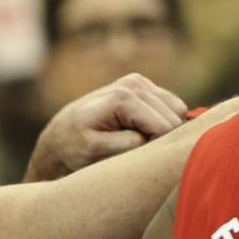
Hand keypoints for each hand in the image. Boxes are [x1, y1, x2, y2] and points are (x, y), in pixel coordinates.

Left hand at [25, 75, 189, 182]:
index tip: (134, 156)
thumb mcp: (96, 151)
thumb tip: (157, 134)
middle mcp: (133, 83)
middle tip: (135, 150)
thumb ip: (128, 143)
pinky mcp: (143, 86)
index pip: (166, 126)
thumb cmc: (75, 149)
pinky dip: (162, 121)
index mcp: (123, 98)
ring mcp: (139, 82)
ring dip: (163, 128)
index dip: (157, 146)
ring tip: (136, 140)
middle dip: (161, 136)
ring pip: (178, 111)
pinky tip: (140, 130)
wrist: (60, 136)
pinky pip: (172, 107)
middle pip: (175, 117)